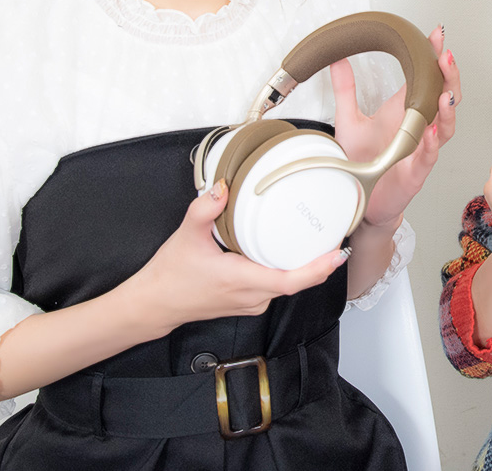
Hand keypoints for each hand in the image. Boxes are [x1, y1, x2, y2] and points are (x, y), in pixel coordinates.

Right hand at [129, 182, 344, 333]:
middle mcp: (251, 296)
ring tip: (321, 242)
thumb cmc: (170, 275)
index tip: (336, 254)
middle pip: (296, 283)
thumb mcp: (185, 236)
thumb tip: (223, 187)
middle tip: (337, 236)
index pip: (289, 281)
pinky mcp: (249, 303)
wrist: (155, 304)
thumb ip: (204, 209)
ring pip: (287, 286)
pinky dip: (290, 272)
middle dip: (319, 263)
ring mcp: (251, 303)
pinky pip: (277, 288)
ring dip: (306, 268)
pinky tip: (294, 254)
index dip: (316, 269)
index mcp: (240, 280)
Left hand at [329, 25, 459, 227]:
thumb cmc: (362, 160)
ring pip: (445, 126)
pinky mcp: (415, 172)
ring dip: (448, 108)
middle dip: (449, 77)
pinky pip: (428, 156)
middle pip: (446, 98)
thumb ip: (345, 89)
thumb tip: (336, 58)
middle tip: (445, 57)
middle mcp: (418, 127)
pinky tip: (430, 129)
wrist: (359, 198)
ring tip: (445, 91)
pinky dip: (430, 142)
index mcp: (405, 110)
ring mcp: (421, 149)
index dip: (432, 57)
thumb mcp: (348, 119)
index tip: (434, 35)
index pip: (426, 78)